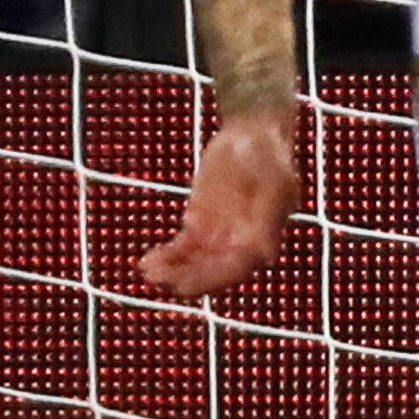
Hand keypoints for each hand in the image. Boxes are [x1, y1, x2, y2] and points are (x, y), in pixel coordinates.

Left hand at [139, 110, 302, 297]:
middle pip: (211, 271)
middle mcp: (241, 245)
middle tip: (157, 277)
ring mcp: (219, 237)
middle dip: (184, 277)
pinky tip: (147, 262)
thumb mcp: (271, 180)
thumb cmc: (266, 154)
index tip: (183, 283)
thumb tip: (263, 252)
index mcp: (261, 239)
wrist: (250, 135)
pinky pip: (182, 248)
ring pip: (194, 264)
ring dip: (171, 271)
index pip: (234, 268)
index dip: (209, 279)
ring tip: (147, 270)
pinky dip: (166, 257)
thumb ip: (268, 214)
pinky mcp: (200, 226)